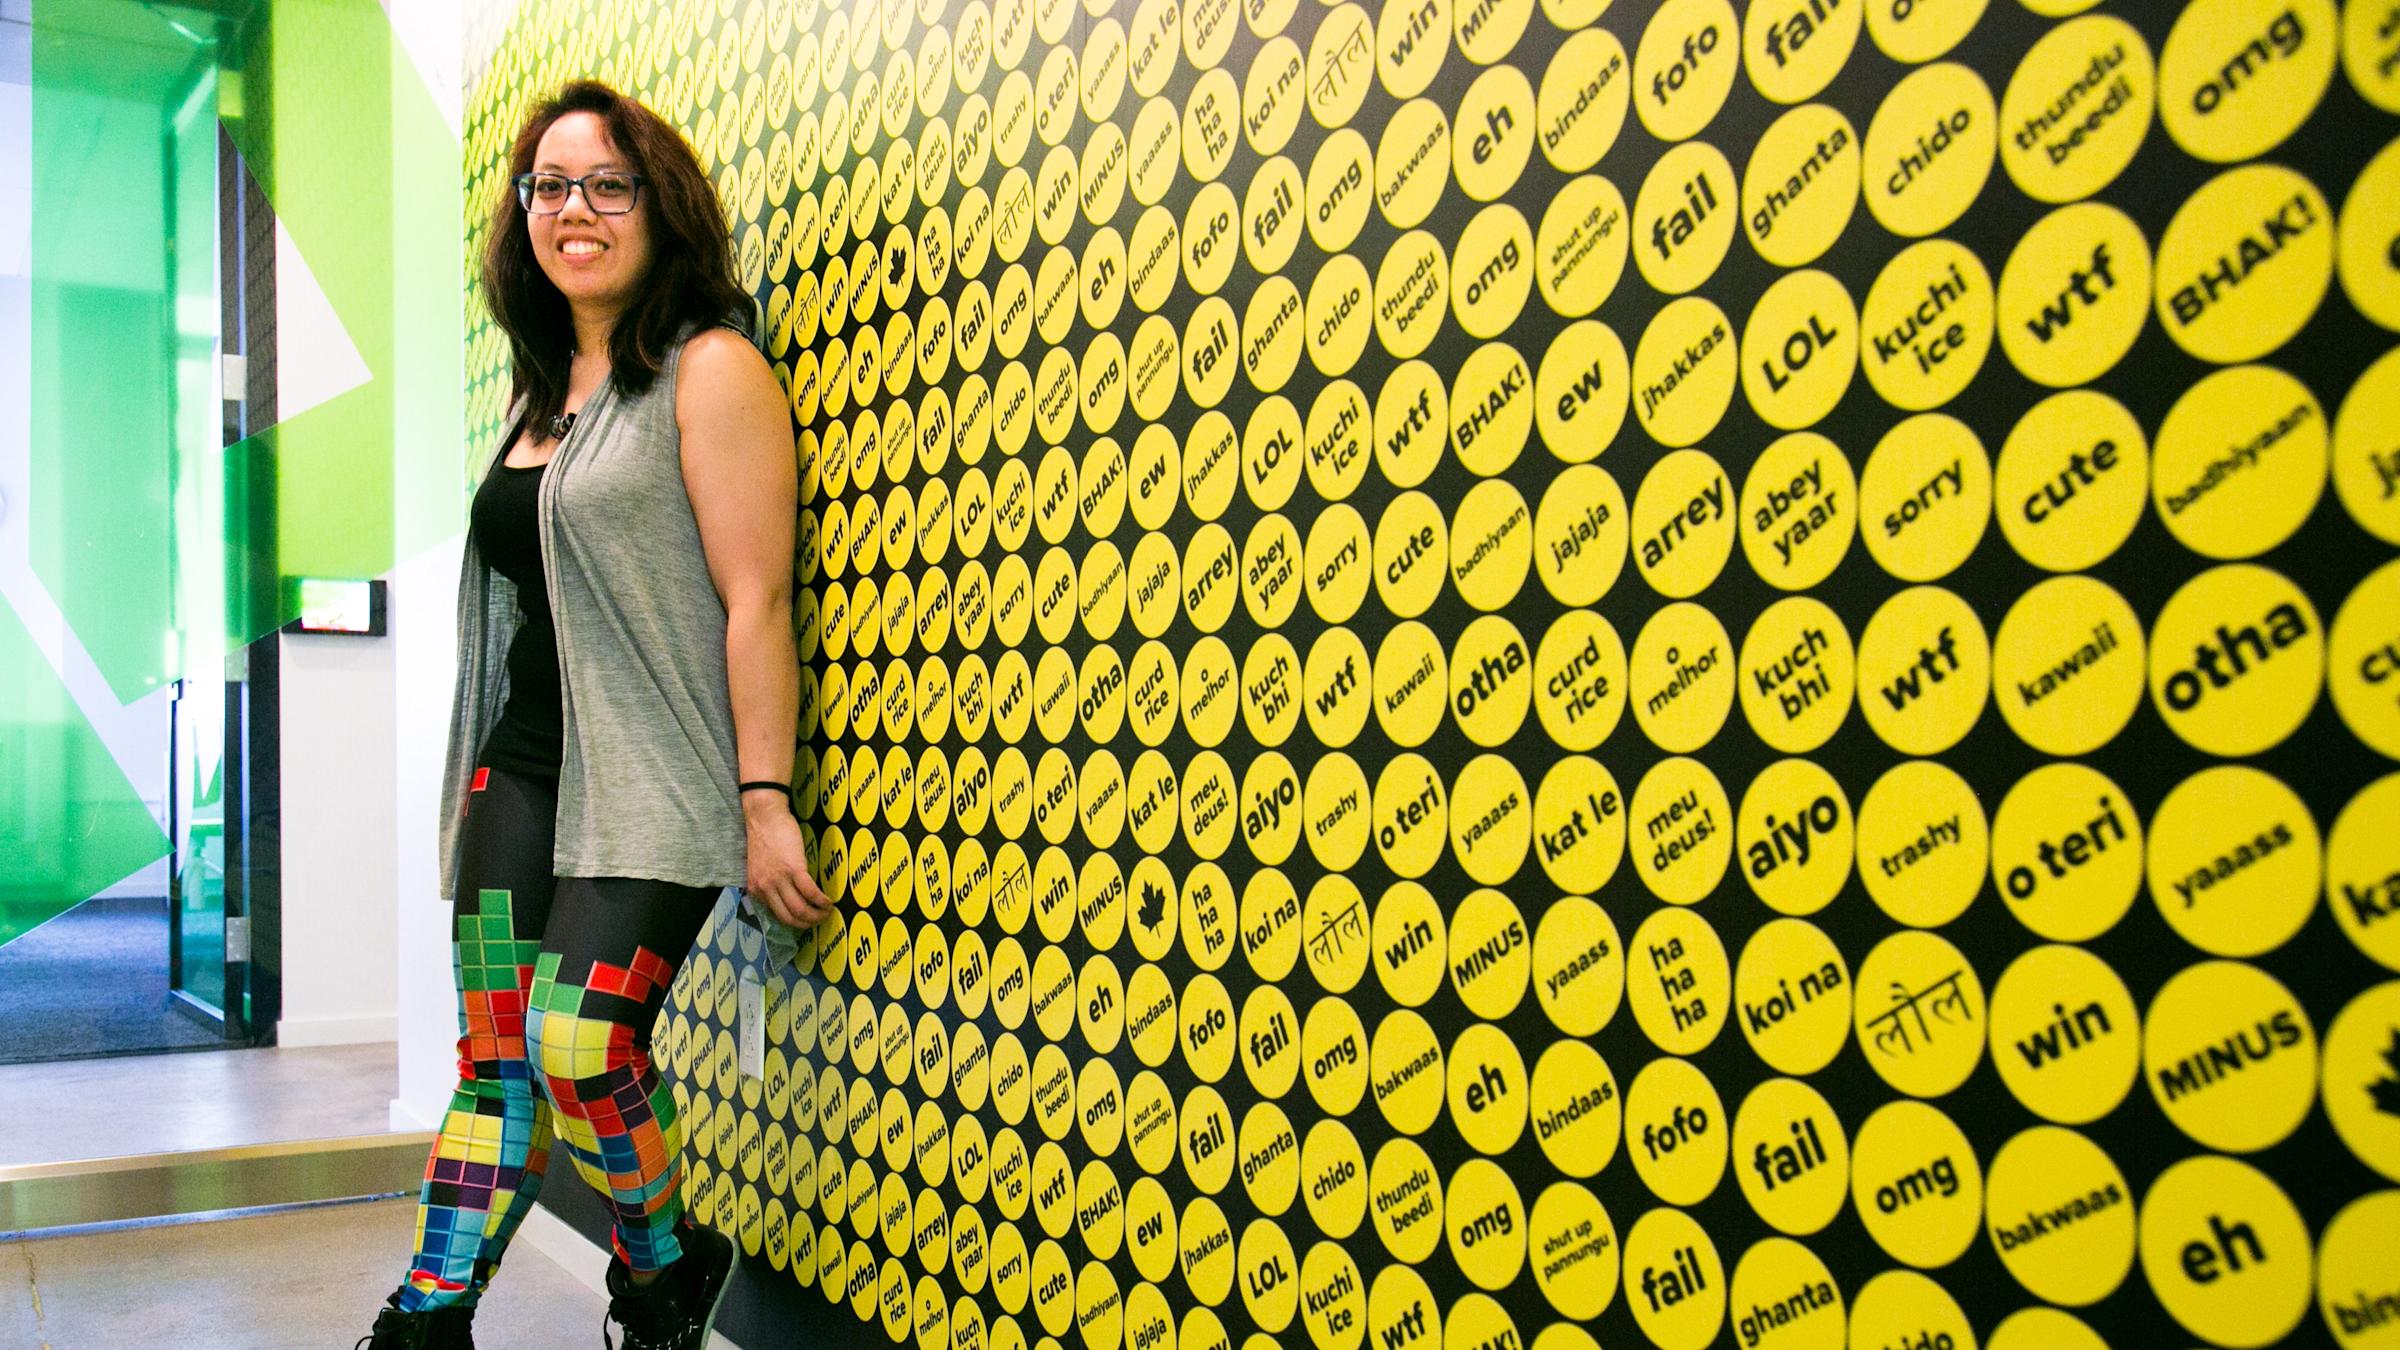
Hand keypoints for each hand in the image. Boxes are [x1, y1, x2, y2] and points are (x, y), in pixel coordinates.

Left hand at [742, 795, 831, 927]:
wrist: (765, 816)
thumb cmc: (764, 837)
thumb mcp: (759, 867)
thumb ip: (768, 883)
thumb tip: (784, 894)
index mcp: (756, 889)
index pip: (777, 915)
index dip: (795, 921)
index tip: (806, 920)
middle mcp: (765, 888)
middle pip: (789, 917)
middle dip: (807, 923)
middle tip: (820, 920)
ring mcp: (779, 879)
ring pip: (800, 909)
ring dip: (817, 914)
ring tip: (827, 911)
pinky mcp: (794, 869)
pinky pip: (810, 892)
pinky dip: (821, 900)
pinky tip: (828, 900)